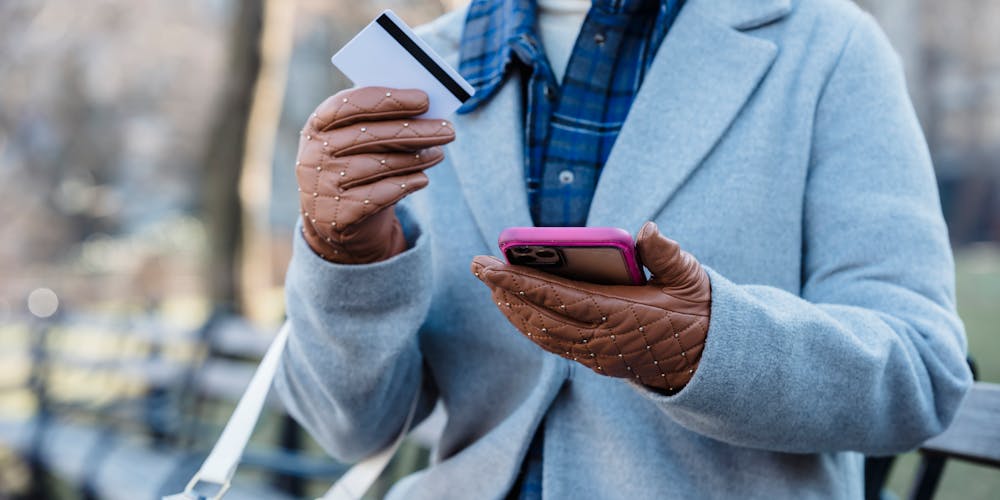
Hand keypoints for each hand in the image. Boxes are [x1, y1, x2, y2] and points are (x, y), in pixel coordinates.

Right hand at [296, 86, 454, 263]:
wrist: (334, 220)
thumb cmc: (353, 167)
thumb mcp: (356, 141)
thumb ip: (379, 121)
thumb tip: (423, 109)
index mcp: (316, 126)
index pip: (349, 104)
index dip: (388, 99)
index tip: (425, 99)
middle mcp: (314, 154)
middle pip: (369, 135)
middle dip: (413, 131)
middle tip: (448, 130)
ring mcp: (322, 186)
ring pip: (377, 165)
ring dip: (415, 159)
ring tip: (438, 153)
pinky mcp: (336, 215)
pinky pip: (379, 196)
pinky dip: (405, 185)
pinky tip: (423, 179)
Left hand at [471, 222, 710, 391]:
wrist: (709, 359)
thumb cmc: (697, 309)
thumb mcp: (690, 277)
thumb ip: (666, 254)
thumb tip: (647, 230)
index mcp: (623, 316)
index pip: (561, 298)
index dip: (521, 283)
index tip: (490, 268)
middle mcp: (604, 341)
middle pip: (542, 317)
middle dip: (506, 292)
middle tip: (479, 267)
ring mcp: (598, 356)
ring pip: (543, 335)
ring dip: (513, 310)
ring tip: (492, 285)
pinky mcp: (597, 362)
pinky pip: (554, 344)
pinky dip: (529, 325)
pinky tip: (515, 307)